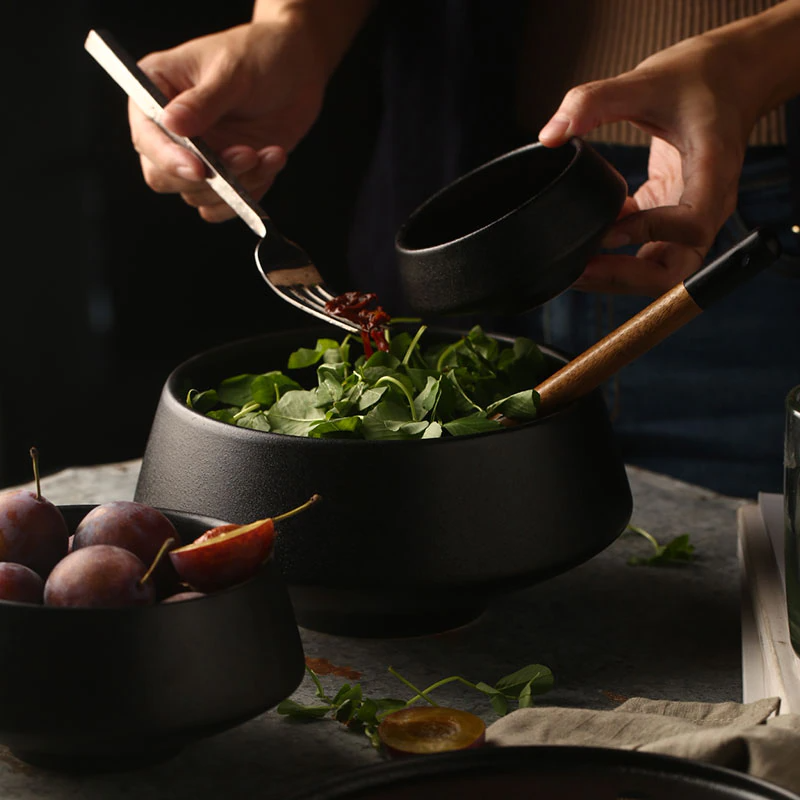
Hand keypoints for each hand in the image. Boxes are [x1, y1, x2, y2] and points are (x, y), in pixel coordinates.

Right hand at [129, 15, 329, 221]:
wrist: (297, 67)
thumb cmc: (258, 55)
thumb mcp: (231, 72)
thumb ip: (203, 102)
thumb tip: (171, 124)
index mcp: (156, 91)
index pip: (146, 137)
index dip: (168, 158)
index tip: (199, 168)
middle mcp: (170, 128)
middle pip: (164, 177)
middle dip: (206, 178)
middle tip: (246, 155)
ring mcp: (198, 154)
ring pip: (199, 195)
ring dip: (237, 184)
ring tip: (266, 153)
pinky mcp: (225, 172)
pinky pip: (227, 202)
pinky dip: (251, 191)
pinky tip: (273, 158)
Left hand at [538, 29, 764, 294]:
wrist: (729, 77)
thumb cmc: (699, 78)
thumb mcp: (646, 80)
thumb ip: (595, 102)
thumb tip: (549, 135)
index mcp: (713, 170)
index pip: (692, 225)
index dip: (650, 235)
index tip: (608, 229)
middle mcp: (707, 203)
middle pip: (674, 269)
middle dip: (625, 278)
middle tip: (579, 270)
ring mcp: (689, 214)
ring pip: (659, 269)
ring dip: (617, 275)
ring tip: (575, 266)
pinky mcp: (670, 213)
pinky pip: (646, 249)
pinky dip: (616, 253)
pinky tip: (587, 239)